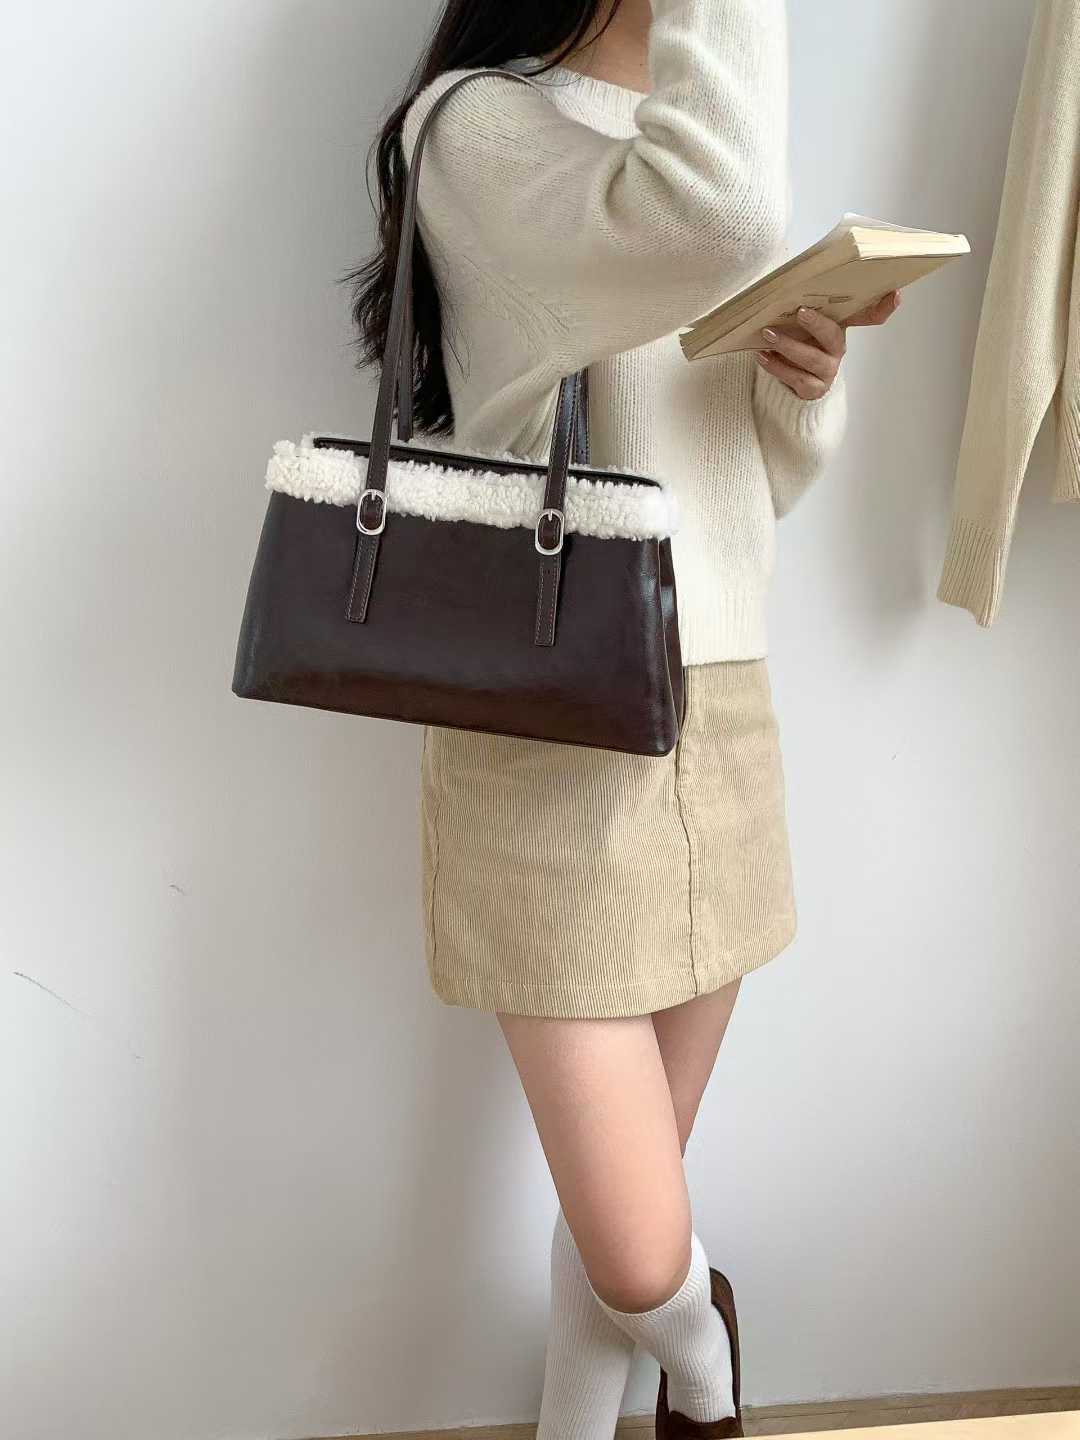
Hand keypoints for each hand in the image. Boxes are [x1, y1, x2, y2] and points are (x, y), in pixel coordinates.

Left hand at [754, 289, 900, 398]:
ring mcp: (828, 371)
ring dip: (788, 345)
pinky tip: (762, 355)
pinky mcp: (813, 389)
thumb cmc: (796, 342)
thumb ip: (802, 308)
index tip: (895, 294)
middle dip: (817, 324)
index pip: (870, 317)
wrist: (788, 381)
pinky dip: (776, 366)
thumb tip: (785, 284)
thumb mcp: (801, 324)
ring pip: (811, 359)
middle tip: (800, 312)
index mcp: (840, 328)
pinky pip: (795, 378)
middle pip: (833, 336)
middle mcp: (838, 349)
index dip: (884, 307)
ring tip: (768, 334)